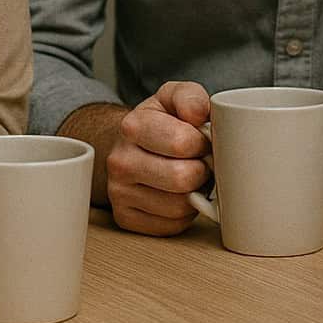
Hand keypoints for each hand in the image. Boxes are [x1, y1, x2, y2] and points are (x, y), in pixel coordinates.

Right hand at [63, 82, 211, 235]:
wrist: (130, 146)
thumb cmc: (160, 121)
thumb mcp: (174, 96)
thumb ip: (190, 97)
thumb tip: (198, 115)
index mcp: (133, 126)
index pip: (182, 143)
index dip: (203, 143)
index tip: (203, 139)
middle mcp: (120, 161)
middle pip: (182, 178)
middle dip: (202, 170)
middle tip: (201, 161)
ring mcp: (119, 193)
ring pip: (179, 206)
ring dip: (195, 193)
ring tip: (190, 176)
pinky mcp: (126, 219)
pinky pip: (171, 226)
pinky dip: (184, 213)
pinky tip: (178, 194)